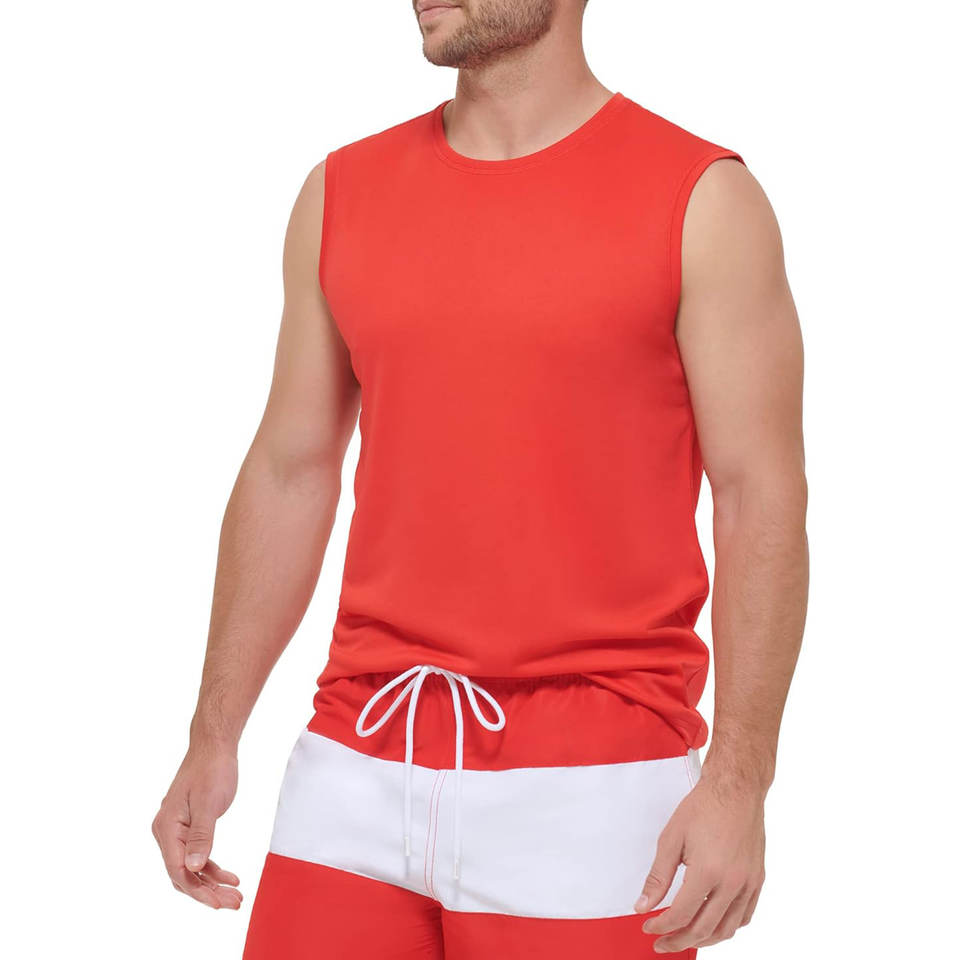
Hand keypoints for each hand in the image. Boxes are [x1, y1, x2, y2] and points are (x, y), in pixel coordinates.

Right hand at [152, 744, 241, 908]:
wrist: (214, 747)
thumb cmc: (212, 770)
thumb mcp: (209, 804)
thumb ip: (201, 837)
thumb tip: (193, 868)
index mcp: (166, 828)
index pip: (178, 871)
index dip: (198, 891)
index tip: (220, 903)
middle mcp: (166, 832)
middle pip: (183, 874)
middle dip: (207, 892)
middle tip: (234, 904)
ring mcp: (177, 830)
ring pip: (191, 868)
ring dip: (212, 883)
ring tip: (235, 896)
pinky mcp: (189, 827)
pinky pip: (197, 855)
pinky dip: (212, 868)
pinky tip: (230, 877)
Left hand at [634, 769, 765, 951]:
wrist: (736, 788)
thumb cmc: (703, 807)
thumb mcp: (671, 838)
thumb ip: (657, 877)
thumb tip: (642, 905)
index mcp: (708, 871)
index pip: (681, 914)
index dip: (662, 926)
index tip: (648, 927)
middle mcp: (733, 882)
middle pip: (704, 928)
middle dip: (679, 940)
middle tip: (661, 943)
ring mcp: (749, 883)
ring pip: (727, 928)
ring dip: (704, 939)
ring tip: (683, 938)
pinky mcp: (758, 879)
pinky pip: (744, 916)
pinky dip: (727, 927)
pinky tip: (712, 924)